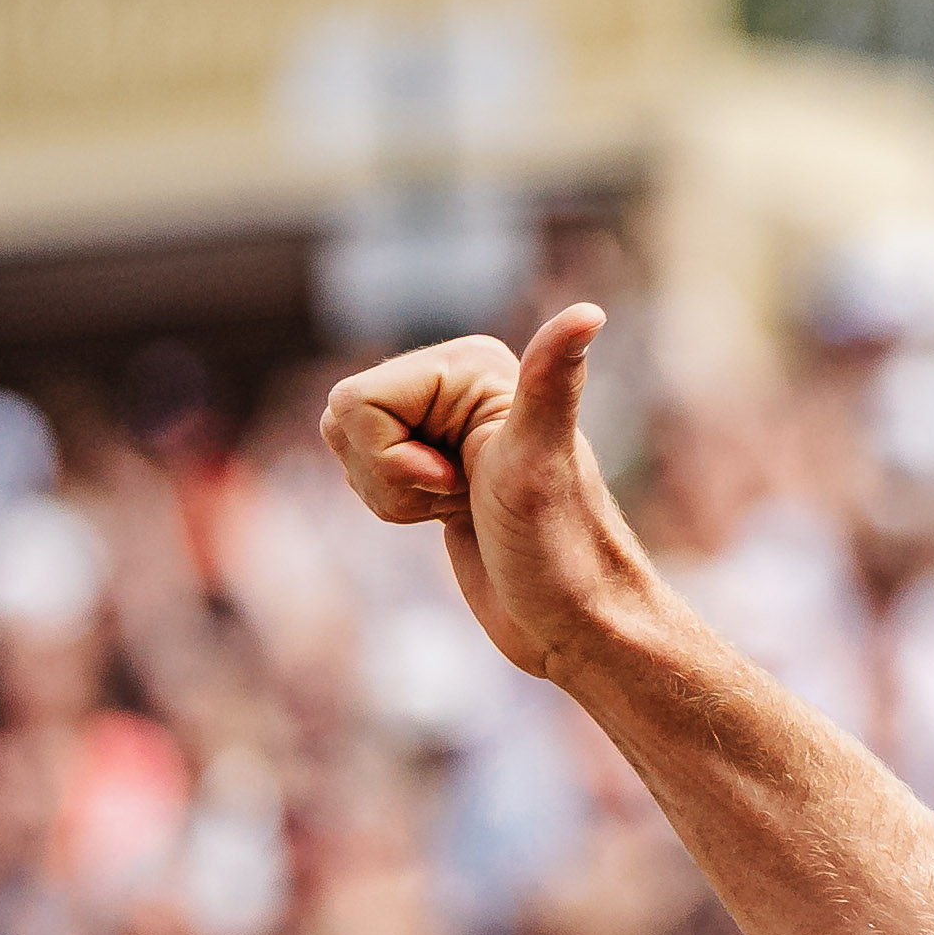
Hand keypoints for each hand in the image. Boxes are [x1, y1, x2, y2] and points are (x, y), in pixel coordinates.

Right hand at [320, 305, 656, 686]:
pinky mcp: (434, 466)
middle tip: (461, 496)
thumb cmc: (560, 547)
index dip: (392, 457)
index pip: (355, 401)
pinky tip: (450, 516)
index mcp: (473, 365)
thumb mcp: (541, 460)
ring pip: (349, 449)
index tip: (461, 481)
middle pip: (343, 420)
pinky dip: (393, 506)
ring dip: (390, 496)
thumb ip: (550, 383)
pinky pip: (366, 473)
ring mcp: (442, 427)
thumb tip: (590, 313)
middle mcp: (456, 385)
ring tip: (459, 508)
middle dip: (388, 476)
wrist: (575, 621)